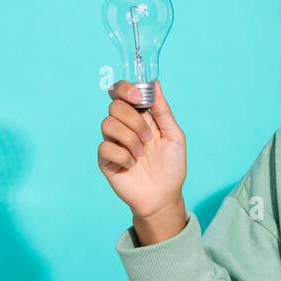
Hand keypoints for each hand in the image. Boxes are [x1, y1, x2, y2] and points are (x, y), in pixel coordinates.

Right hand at [98, 79, 187, 243]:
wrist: (164, 196)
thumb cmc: (171, 167)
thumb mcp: (174, 136)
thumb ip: (163, 110)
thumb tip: (155, 84)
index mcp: (140, 117)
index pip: (122, 93)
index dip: (125, 88)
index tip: (138, 96)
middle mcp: (124, 127)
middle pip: (114, 106)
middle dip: (134, 120)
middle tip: (148, 137)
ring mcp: (113, 142)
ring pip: (107, 124)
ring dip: (130, 138)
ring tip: (142, 153)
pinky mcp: (105, 159)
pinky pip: (105, 147)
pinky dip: (123, 155)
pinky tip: (132, 165)